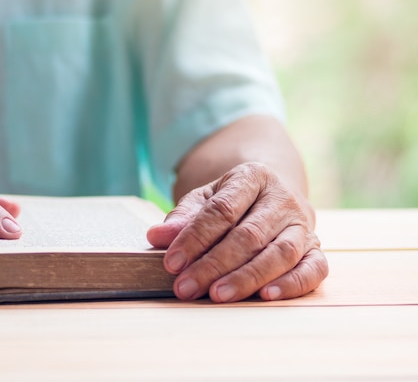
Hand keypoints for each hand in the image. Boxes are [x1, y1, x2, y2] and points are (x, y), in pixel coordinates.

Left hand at [147, 162, 327, 302]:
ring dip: (248, 278)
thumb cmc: (232, 200)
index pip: (221, 210)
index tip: (171, 263)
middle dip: (214, 265)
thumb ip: (181, 218)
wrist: (273, 191)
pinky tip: (266, 297)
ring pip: (281, 253)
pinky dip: (292, 284)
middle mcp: (282, 199)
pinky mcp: (316, 248)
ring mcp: (303, 224)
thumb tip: (156, 237)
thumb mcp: (204, 198)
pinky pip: (313, 269)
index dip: (195, 238)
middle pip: (249, 235)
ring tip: (218, 296)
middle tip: (186, 287)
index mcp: (252, 177)